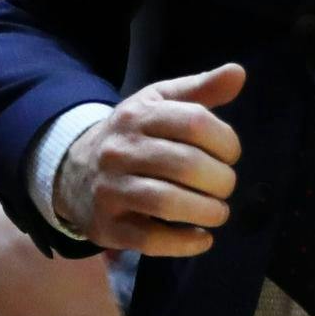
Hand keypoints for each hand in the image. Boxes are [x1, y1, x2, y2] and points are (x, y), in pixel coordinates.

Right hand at [60, 64, 244, 256]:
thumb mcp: (161, 103)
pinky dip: (183, 242)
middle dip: (219, 179)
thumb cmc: (134, 135)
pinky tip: (202, 239)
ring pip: (166, 202)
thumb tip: (239, 73)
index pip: (194, 122)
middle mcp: (121, 149)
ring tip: (219, 212)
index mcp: (140, 114)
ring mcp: (111, 188)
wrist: (74, 171)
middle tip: (226, 186)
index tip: (231, 154)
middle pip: (185, 164)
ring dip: (205, 211)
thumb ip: (202, 89)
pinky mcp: (107, 225)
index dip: (225, 141)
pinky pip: (149, 239)